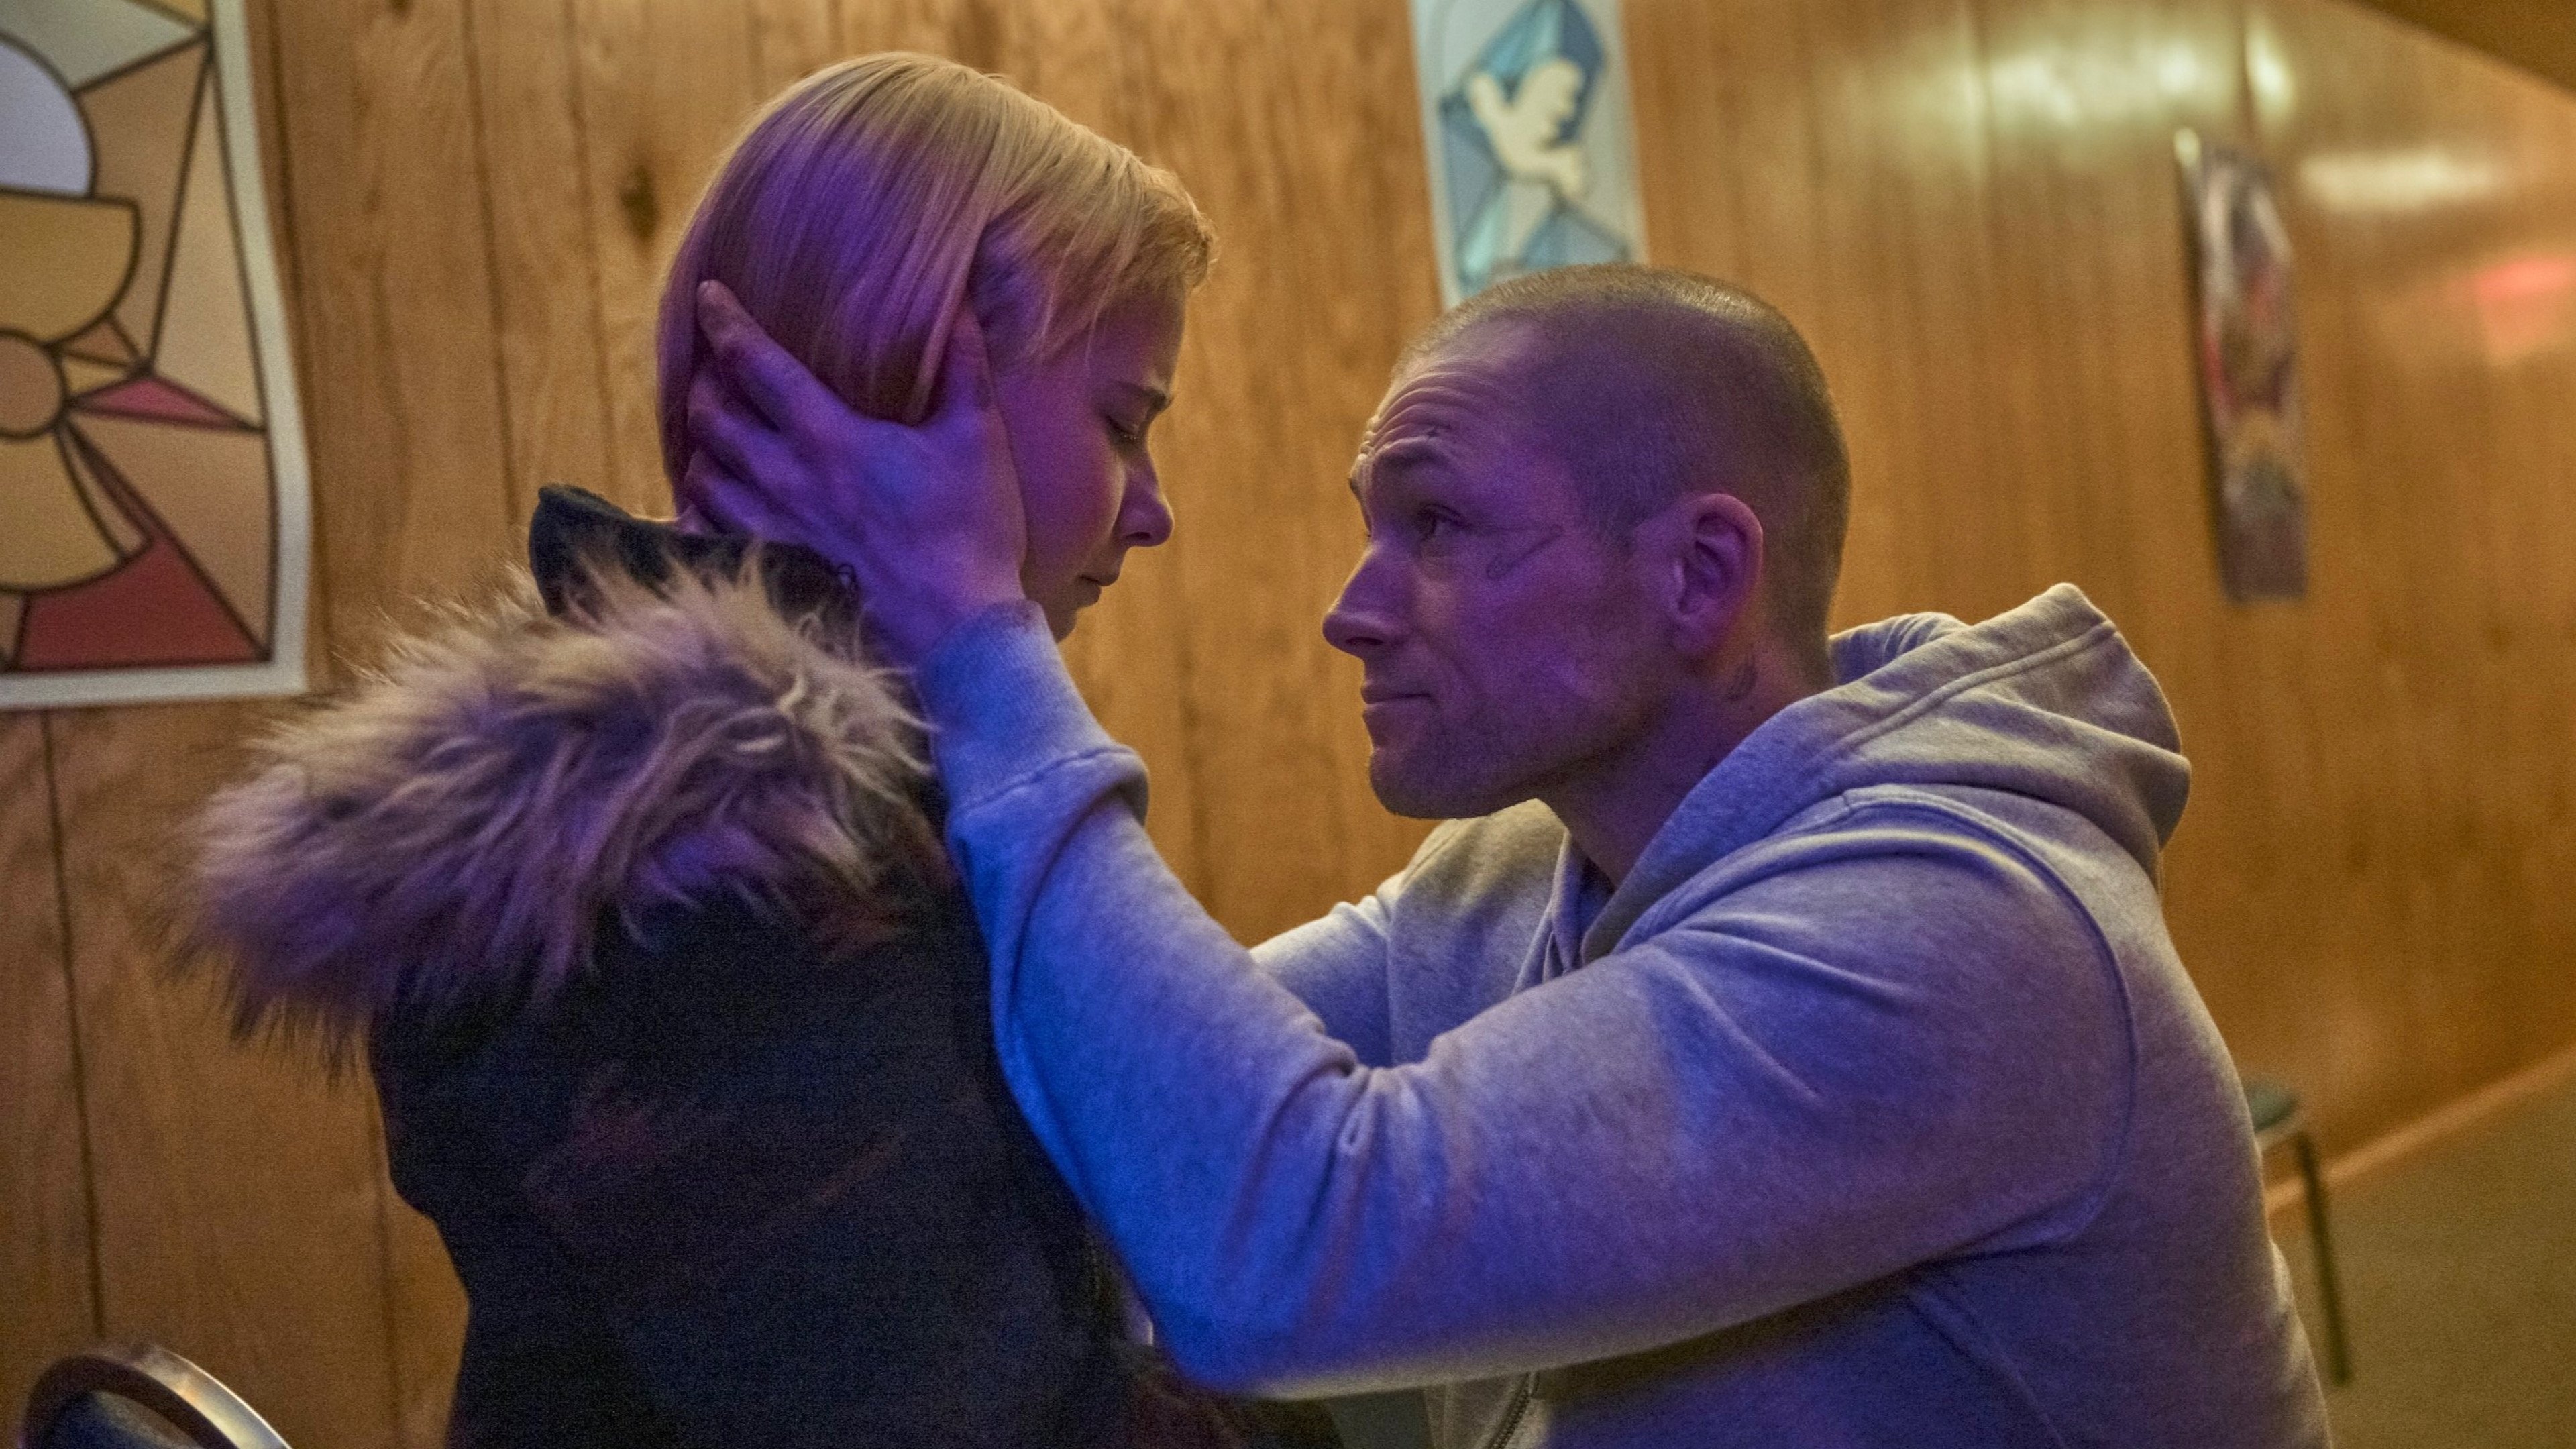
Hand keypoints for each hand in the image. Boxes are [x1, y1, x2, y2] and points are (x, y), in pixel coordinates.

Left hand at [684, 280, 1028, 664]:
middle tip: (713, 371)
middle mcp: (785, 479)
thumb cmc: (972, 532)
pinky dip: (695, 512)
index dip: (726, 322)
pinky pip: (704, 535)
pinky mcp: (769, 572)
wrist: (956, 634)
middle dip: (705, 384)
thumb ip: (965, 366)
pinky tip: (704, 505)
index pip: (756, 363)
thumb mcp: (978, 439)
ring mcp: (770, 530)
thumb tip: (959, 304)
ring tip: (711, 435)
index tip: (707, 296)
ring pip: (700, 474)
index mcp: (830, 437)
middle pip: (712, 416)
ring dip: (700, 447)